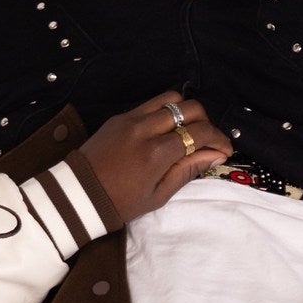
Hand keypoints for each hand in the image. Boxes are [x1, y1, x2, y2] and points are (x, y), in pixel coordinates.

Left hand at [80, 91, 231, 222]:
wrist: (78, 195)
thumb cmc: (119, 203)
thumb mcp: (157, 195)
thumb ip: (188, 170)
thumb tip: (215, 155)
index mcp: (156, 154)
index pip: (199, 133)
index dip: (219, 139)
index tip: (224, 150)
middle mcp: (145, 129)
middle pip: (190, 107)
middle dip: (206, 122)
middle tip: (206, 141)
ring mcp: (131, 119)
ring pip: (172, 98)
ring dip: (186, 111)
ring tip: (187, 132)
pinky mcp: (120, 116)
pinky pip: (151, 104)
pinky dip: (166, 112)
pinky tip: (166, 130)